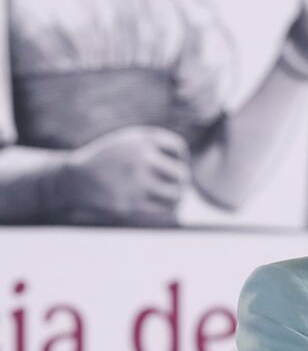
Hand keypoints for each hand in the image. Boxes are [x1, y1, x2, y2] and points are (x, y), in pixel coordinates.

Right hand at [59, 126, 190, 225]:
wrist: (75, 180)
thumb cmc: (110, 161)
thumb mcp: (131, 142)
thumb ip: (158, 147)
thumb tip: (189, 170)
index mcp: (141, 139)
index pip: (178, 148)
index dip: (180, 157)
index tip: (170, 163)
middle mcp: (140, 158)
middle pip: (181, 174)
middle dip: (180, 181)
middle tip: (174, 184)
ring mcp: (136, 182)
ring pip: (176, 195)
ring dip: (177, 197)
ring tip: (172, 196)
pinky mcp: (130, 204)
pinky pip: (165, 211)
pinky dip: (169, 210)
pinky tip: (164, 207)